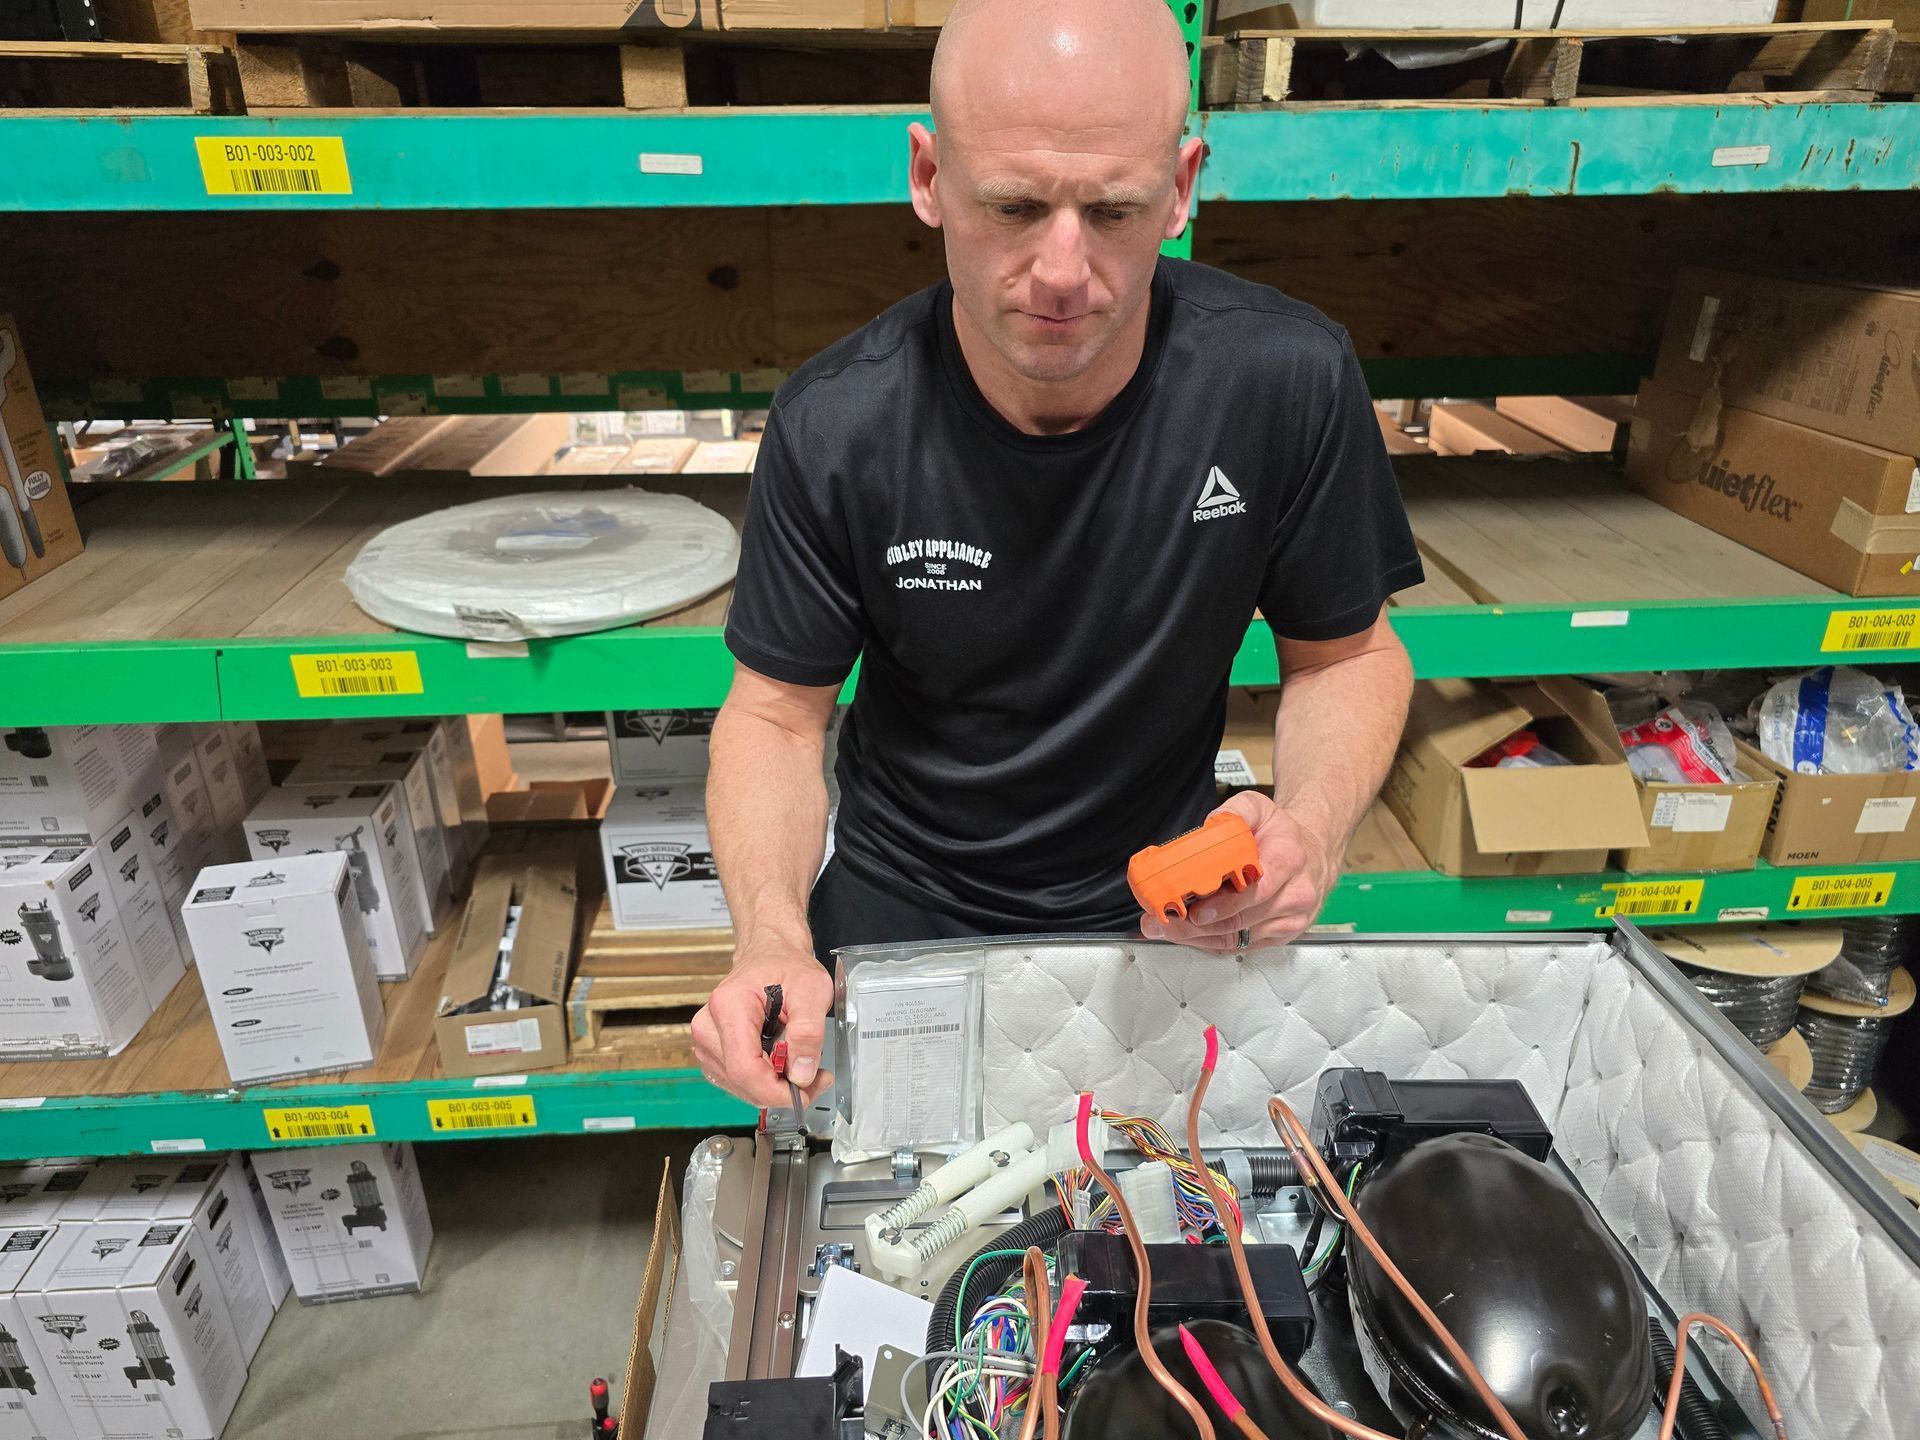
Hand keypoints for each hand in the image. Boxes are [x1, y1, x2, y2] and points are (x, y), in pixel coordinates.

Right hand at [690, 936, 835, 1106]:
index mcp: (729, 1006)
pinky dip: (763, 1081)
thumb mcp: (812, 990)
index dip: (775, 1091)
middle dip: (781, 1089)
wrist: (770, 954)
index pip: (744, 1068)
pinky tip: (781, 1065)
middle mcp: (709, 1026)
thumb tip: (802, 1074)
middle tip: (815, 1077)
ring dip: (773, 1086)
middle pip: (741, 1081)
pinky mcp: (713, 1050)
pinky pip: (738, 1081)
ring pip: (740, 1086)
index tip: (805, 1092)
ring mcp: (707, 1040)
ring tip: (800, 1063)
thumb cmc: (786, 966)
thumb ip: (809, 1033)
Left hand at [1139, 791, 1338, 952]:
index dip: (1225, 904)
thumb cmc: (1283, 835)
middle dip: (1199, 925)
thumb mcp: (1260, 808)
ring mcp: (1290, 919)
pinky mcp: (1281, 935)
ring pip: (1239, 937)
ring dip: (1200, 937)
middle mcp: (1295, 894)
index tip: (1198, 911)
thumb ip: (1234, 812)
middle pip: (1242, 919)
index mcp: (1289, 860)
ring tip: (1168, 928)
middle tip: (1166, 921)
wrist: (1313, 853)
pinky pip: (1241, 945)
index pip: (1257, 890)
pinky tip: (1190, 934)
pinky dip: (1212, 942)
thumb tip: (1208, 827)